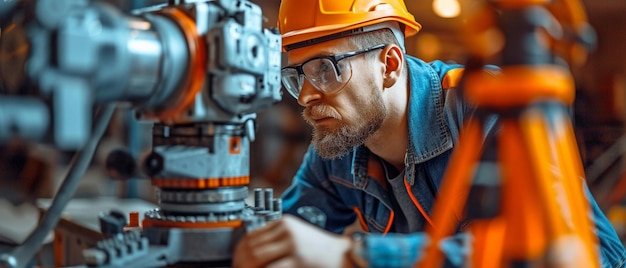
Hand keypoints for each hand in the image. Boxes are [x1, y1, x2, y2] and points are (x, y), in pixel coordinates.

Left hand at [232, 214, 351, 267]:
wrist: (345, 257)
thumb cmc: (321, 251)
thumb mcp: (296, 237)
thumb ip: (275, 240)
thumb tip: (249, 252)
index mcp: (285, 223)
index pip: (251, 236)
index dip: (239, 252)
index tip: (237, 262)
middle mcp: (287, 232)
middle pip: (252, 249)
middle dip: (241, 264)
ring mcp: (292, 247)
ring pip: (257, 260)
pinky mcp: (297, 262)